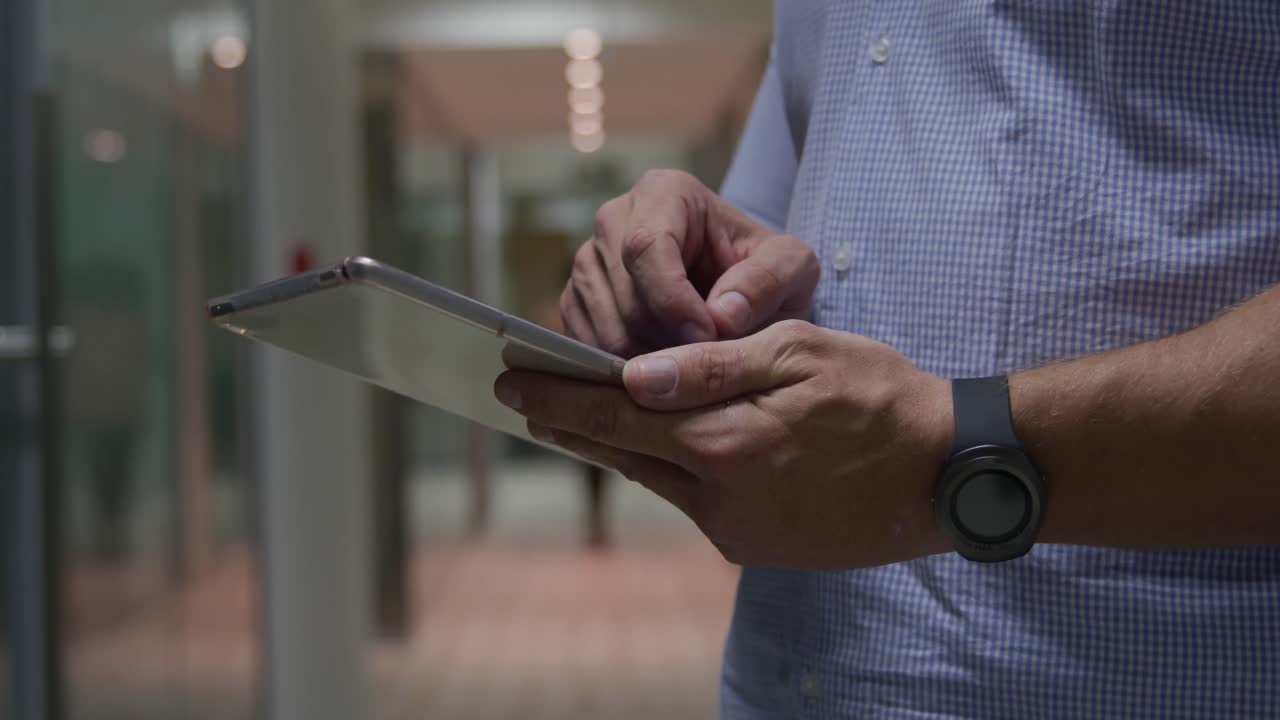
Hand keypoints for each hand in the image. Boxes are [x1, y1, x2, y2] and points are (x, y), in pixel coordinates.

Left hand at [494, 320, 953, 568]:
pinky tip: (665, 446)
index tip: (510, 382)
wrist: (945, 472)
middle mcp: (719, 496)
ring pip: (657, 478)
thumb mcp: (797, 355)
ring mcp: (736, 528)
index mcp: (724, 441)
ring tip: (585, 417)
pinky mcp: (755, 546)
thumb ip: (708, 367)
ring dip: (620, 447)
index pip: (615, 417)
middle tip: (527, 400)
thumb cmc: (878, 395)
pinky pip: (695, 500)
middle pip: (623, 454)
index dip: (557, 398)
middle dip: (572, 423)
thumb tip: (631, 375)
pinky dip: (670, 469)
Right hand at [562, 169, 818, 356]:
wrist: (741, 293)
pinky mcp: (575, 303)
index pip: (646, 246)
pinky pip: (586, 347)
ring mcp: (587, 263)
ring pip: (602, 329)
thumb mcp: (792, 268)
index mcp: (663, 193)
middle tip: (708, 367)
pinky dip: (623, 374)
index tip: (709, 338)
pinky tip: (663, 377)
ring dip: (648, 364)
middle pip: (623, 296)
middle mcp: (613, 220)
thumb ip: (769, 280)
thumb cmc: (764, 274)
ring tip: (692, 372)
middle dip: (667, 342)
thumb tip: (721, 315)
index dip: (674, 301)